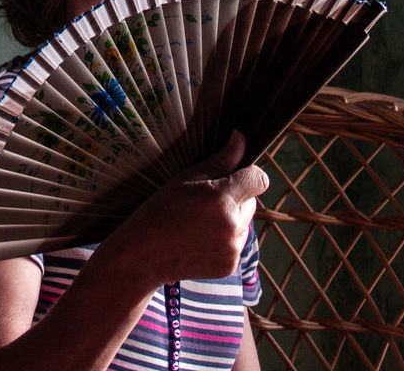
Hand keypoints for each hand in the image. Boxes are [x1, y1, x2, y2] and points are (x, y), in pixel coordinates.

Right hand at [111, 130, 268, 285]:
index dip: (248, 174)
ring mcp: (232, 249)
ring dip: (231, 219)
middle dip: (236, 197)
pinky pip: (236, 244)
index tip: (234, 175)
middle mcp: (232, 226)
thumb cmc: (161, 210)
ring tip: (200, 222)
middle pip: (252, 201)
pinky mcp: (230, 266)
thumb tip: (240, 138)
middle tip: (206, 201)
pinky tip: (200, 239)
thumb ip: (220, 161)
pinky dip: (224, 240)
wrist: (144, 254)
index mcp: (221, 199)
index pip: (258, 180)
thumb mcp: (186, 179)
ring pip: (244, 223)